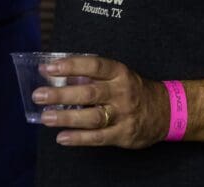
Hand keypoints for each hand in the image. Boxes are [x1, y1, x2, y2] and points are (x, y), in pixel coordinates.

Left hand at [32, 55, 167, 147]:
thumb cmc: (132, 89)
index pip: (92, 65)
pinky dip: (79, 138)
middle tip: (38, 95)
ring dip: (66, 118)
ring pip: (92, 117)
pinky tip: (62, 137)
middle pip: (88, 93)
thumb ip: (90, 75)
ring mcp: (123, 114)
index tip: (47, 68)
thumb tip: (58, 76)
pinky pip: (99, 138)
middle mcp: (121, 92)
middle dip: (61, 94)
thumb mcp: (116, 75)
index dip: (69, 66)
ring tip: (45, 117)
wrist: (164, 111)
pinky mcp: (124, 134)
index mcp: (118, 72)